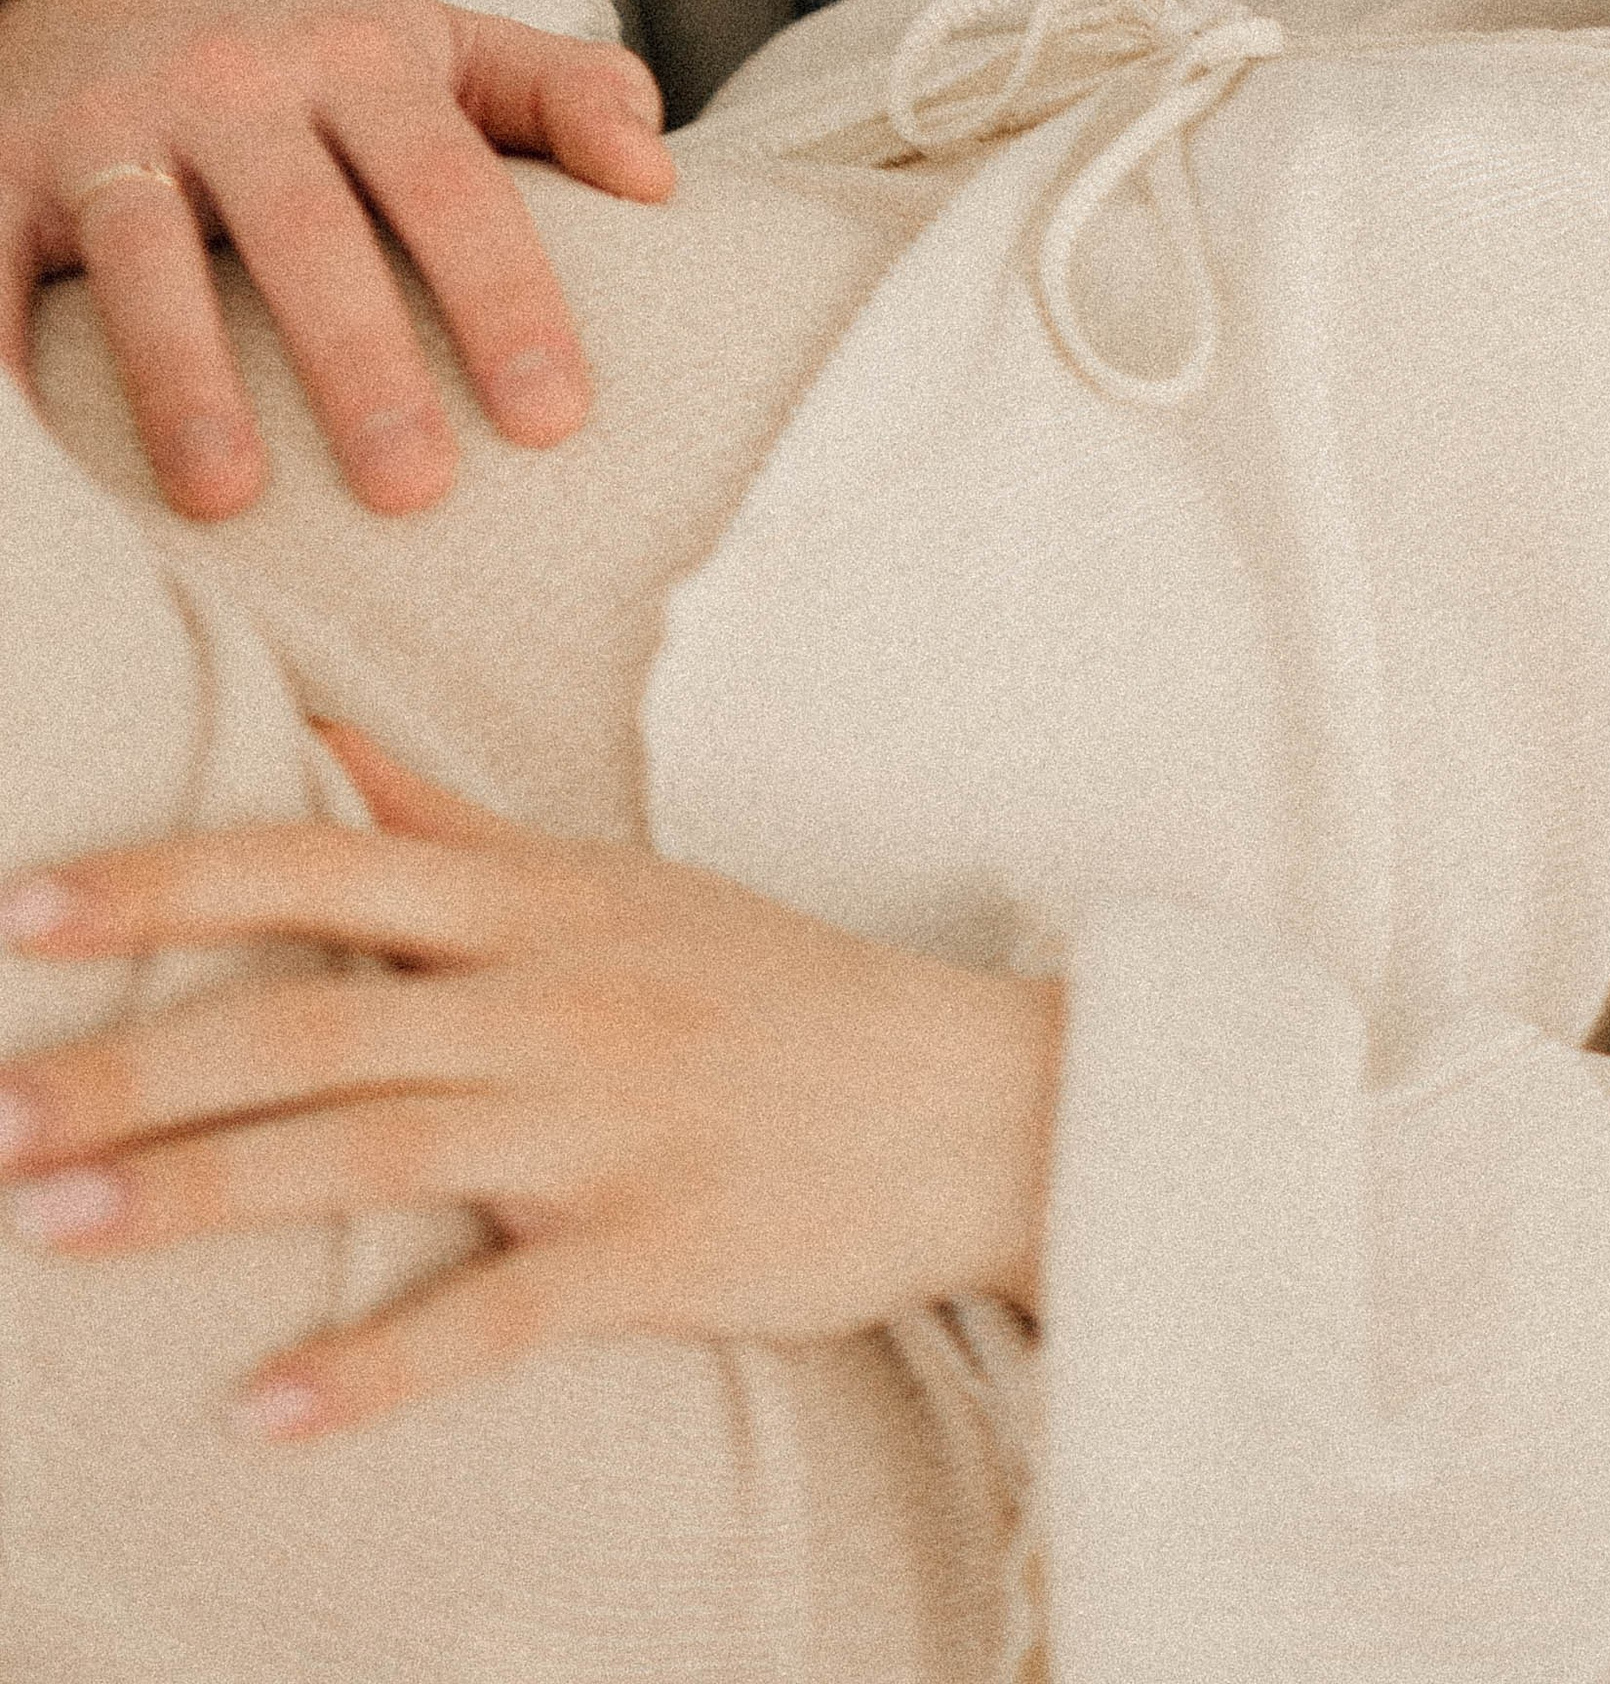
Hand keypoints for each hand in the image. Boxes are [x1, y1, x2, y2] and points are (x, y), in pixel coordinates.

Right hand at [0, 0, 676, 518]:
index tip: (556, 419)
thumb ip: (562, 94)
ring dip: (182, 375)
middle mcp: (232, 83)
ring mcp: (109, 124)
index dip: (504, 296)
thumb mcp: (441, 42)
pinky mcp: (0, 162)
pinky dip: (5, 350)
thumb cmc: (307, 54)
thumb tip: (664, 174)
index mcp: (360, 60)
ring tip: (229, 499)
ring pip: (143, 250)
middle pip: (305, 225)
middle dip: (359, 356)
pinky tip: (37, 451)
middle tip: (414, 488)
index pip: (450, 183)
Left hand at [0, 725, 1062, 1439]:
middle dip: (128, 1067)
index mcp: (534, 898)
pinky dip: (375, 1366)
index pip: (314, 867)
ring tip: (47, 1226)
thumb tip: (319, 738)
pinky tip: (260, 1411)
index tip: (19, 910)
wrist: (972, 1096)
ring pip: (370, 1147)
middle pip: (308, 1017)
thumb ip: (451, 819)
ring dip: (198, 1192)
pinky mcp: (656, 1248)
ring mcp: (604, 1121)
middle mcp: (553, 995)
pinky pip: (493, 1315)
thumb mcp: (613, 880)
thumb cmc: (772, 984)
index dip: (160, 885)